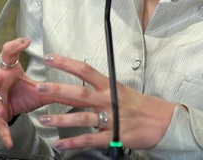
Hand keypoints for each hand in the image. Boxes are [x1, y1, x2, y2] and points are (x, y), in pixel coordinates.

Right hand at [0, 37, 46, 148]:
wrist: (1, 109)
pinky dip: (3, 133)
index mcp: (9, 70)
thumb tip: (80, 92)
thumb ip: (57, 90)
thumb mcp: (38, 89)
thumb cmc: (19, 92)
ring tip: (1, 108)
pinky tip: (9, 141)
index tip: (26, 41)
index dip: (15, 45)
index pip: (8, 53)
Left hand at [37, 54, 175, 151]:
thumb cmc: (142, 105)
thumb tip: (84, 86)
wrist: (163, 121)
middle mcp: (109, 100)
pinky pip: (90, 139)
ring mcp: (111, 118)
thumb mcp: (122, 90)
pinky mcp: (114, 136)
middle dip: (57, 90)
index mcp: (110, 86)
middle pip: (80, 93)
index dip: (66, 63)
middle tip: (39, 87)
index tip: (50, 58)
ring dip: (61, 119)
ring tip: (44, 119)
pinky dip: (74, 142)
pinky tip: (61, 144)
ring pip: (82, 117)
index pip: (85, 70)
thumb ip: (102, 89)